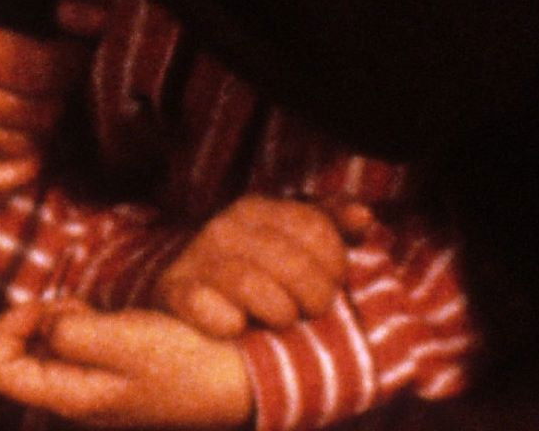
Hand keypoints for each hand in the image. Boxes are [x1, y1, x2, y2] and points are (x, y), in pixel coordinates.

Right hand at [0, 0, 97, 196]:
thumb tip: (94, 20)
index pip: (26, 68)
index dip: (70, 61)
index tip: (81, 46)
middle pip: (25, 114)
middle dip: (60, 96)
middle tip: (70, 75)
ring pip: (10, 148)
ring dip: (44, 130)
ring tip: (51, 99)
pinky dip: (18, 168)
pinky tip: (35, 146)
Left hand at [0, 301, 253, 429]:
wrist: (235, 380)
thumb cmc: (182, 361)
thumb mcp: (123, 339)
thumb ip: (72, 333)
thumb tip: (45, 327)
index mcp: (72, 397)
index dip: (6, 330)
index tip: (42, 308)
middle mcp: (76, 399)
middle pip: (17, 360)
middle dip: (33, 321)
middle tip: (72, 304)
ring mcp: (93, 390)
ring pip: (44, 352)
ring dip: (57, 321)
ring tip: (91, 309)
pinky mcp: (112, 376)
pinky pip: (73, 350)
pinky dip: (79, 327)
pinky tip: (106, 318)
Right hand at [152, 195, 346, 336]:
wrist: (184, 312)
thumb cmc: (254, 278)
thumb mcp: (291, 244)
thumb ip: (330, 225)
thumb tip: (364, 217)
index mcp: (255, 208)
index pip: (316, 228)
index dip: (335, 264)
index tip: (332, 285)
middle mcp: (223, 227)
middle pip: (293, 263)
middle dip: (315, 296)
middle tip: (311, 312)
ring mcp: (195, 259)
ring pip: (254, 287)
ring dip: (279, 313)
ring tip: (281, 322)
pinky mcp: (174, 293)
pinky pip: (214, 312)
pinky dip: (231, 325)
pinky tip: (238, 330)